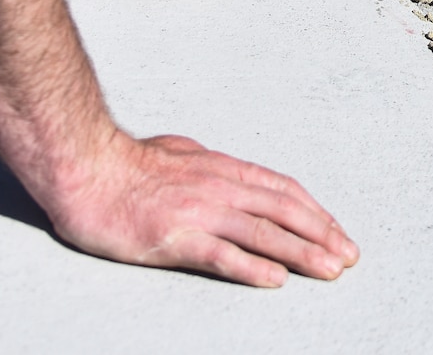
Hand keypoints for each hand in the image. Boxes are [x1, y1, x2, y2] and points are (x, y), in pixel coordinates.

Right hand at [47, 131, 357, 285]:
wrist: (83, 168)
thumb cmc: (124, 162)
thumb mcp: (178, 152)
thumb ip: (206, 165)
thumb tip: (223, 169)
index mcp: (220, 168)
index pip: (281, 189)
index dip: (314, 211)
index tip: (336, 230)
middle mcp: (217, 187)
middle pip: (283, 210)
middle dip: (322, 234)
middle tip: (348, 256)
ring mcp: (198, 212)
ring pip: (263, 232)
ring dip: (302, 253)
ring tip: (330, 270)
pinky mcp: (174, 237)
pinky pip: (221, 255)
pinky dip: (253, 267)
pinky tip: (276, 279)